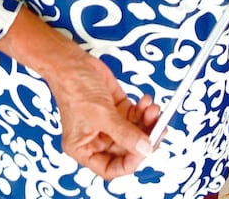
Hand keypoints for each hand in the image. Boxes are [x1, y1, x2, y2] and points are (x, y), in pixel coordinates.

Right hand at [47, 50, 158, 179]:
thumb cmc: (72, 86)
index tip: (145, 150)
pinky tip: (146, 102)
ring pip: (135, 132)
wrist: (70, 60)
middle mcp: (96, 138)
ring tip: (153, 110)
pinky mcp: (116, 108)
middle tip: (158, 129)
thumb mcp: (100, 115)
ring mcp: (108, 123)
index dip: (130, 162)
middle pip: (127, 150)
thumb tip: (145, 149)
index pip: (111, 168)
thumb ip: (124, 134)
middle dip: (144, 139)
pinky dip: (144, 111)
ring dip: (147, 122)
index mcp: (84, 149)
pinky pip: (135, 116)